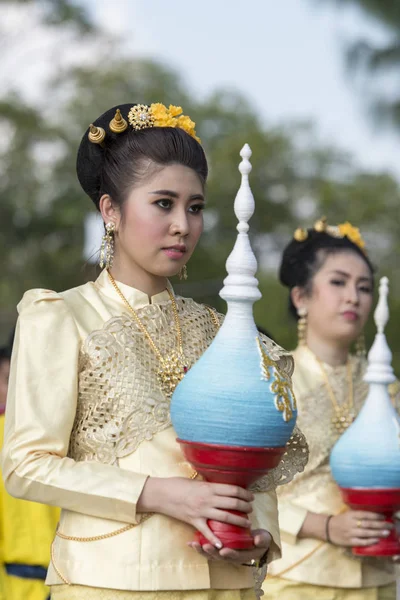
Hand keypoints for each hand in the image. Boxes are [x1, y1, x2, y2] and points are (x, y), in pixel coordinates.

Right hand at [137, 477, 252, 547]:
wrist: (162, 494)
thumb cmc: (178, 485)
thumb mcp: (196, 482)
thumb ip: (209, 486)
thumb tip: (222, 488)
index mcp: (209, 487)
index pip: (233, 490)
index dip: (245, 493)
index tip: (251, 496)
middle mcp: (208, 499)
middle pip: (232, 503)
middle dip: (245, 506)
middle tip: (251, 509)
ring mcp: (201, 511)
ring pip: (225, 517)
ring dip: (238, 521)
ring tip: (247, 523)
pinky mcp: (194, 521)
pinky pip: (207, 532)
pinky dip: (215, 539)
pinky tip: (223, 545)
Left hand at [188, 529, 270, 565]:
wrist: (255, 540)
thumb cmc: (259, 539)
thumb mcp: (263, 539)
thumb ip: (262, 540)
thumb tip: (257, 540)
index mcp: (242, 556)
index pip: (235, 556)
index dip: (230, 554)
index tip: (225, 551)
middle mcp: (231, 556)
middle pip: (219, 557)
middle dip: (212, 552)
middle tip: (206, 547)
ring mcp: (222, 552)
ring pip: (211, 554)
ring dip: (202, 550)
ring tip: (194, 545)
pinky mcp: (217, 547)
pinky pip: (207, 547)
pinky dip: (199, 545)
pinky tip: (190, 542)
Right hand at [329, 511, 391, 546]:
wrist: (326, 528)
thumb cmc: (339, 520)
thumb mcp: (347, 514)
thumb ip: (358, 515)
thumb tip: (373, 516)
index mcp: (350, 515)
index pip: (365, 514)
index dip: (375, 515)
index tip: (384, 516)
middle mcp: (351, 523)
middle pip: (368, 524)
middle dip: (380, 525)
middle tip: (389, 525)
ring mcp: (350, 533)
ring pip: (366, 533)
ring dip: (378, 533)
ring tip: (386, 533)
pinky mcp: (349, 541)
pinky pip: (362, 542)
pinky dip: (370, 541)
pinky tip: (377, 540)